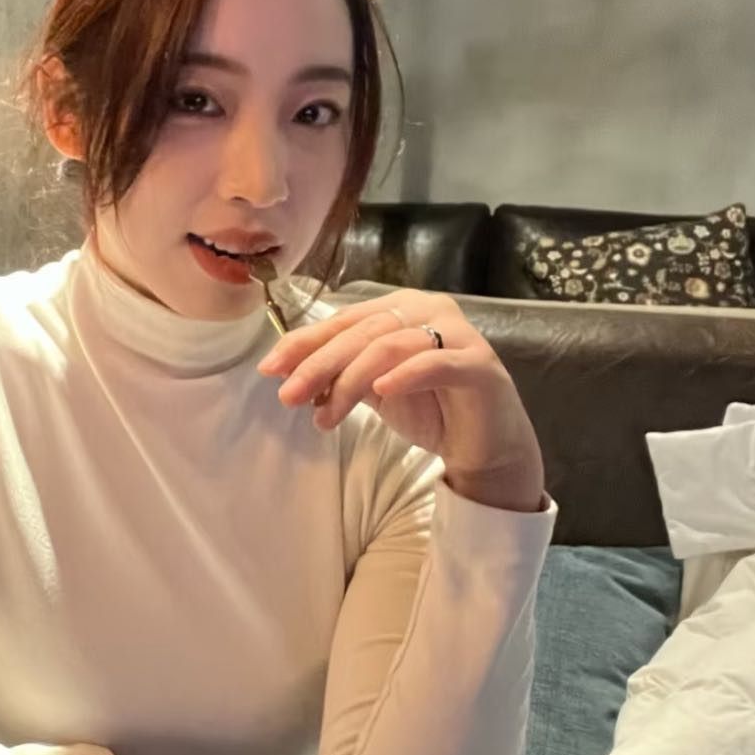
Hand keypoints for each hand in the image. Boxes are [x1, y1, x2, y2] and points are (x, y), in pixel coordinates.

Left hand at [257, 289, 545, 512]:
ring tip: (325, 417)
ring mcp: (457, 334)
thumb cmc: (430, 409)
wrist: (484, 446)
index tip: (270, 368)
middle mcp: (429, 309)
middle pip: (363, 331)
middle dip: (319, 364)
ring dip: (350, 382)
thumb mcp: (374, 390)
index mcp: (401, 308)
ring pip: (391, 346)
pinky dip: (405, 374)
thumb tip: (290, 376)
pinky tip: (380, 391)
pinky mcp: (479, 365)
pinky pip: (436, 362)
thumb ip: (340, 375)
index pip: (344, 319)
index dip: (305, 342)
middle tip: (287, 396)